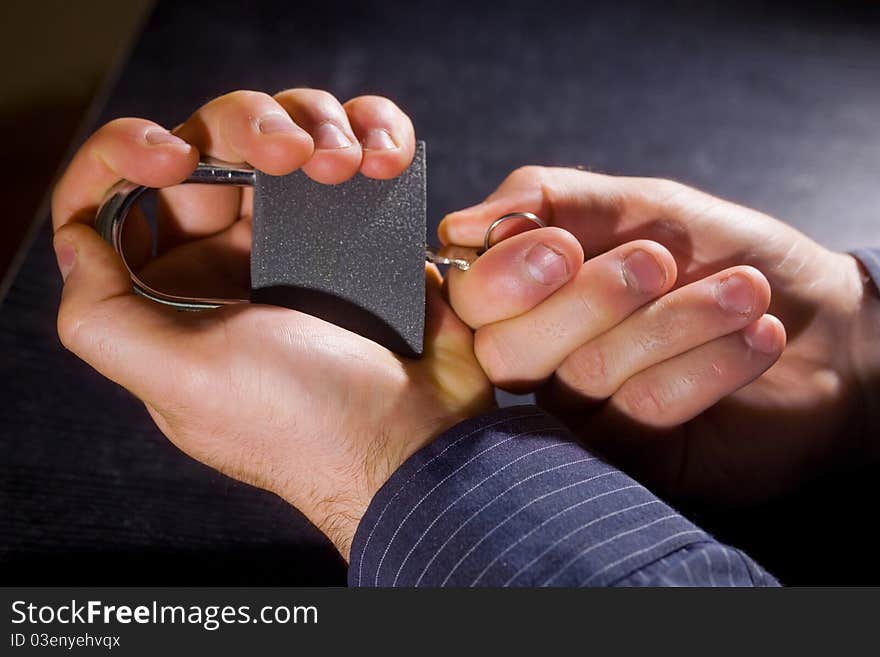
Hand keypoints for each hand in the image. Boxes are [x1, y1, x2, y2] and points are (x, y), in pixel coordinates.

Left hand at [51, 89, 492, 558]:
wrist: (418, 440)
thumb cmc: (305, 423)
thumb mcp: (184, 382)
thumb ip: (102, 318)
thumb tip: (76, 243)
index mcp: (175, 295)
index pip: (120, 200)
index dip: (127, 157)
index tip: (174, 157)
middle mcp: (230, 262)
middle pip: (210, 146)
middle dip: (247, 127)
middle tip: (292, 154)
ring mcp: (302, 242)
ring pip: (287, 132)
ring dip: (318, 124)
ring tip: (351, 165)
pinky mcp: (364, 230)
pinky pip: (355, 152)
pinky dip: (371, 133)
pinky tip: (384, 156)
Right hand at [440, 166, 879, 504]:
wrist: (826, 324)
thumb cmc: (726, 256)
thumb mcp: (643, 206)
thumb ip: (552, 200)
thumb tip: (460, 227)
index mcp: (534, 295)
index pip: (471, 299)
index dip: (503, 278)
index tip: (562, 247)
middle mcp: (546, 360)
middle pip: (511, 349)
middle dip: (590, 300)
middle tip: (658, 261)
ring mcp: (584, 415)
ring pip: (584, 376)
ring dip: (671, 323)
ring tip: (740, 293)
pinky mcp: (632, 459)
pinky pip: (639, 414)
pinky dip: (702, 367)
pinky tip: (754, 337)